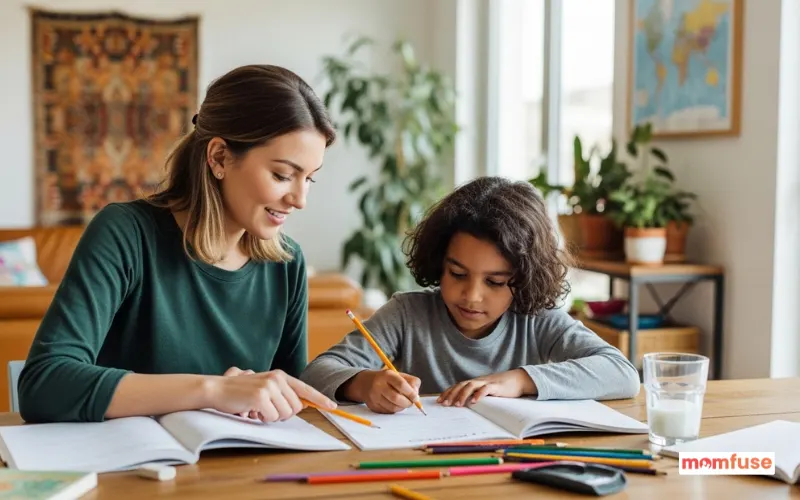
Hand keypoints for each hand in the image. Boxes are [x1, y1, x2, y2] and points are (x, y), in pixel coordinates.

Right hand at [209, 368, 335, 422]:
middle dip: (283, 414)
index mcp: (280, 376)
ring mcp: (269, 386)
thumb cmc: (241, 392)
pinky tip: (251, 410)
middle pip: (296, 408)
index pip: (305, 389)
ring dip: (271, 417)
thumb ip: (282, 394)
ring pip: (284, 414)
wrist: (217, 389)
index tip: (332, 406)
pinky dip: (261, 419)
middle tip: (266, 410)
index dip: (320, 399)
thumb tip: (299, 406)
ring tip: (257, 408)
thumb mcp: (265, 388)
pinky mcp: (260, 396)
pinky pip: (271, 418)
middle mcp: (277, 378)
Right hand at [345, 370, 420, 413]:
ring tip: (403, 403)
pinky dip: (395, 410)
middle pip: (396, 398)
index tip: (416, 398)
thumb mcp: (398, 375)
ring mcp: (374, 396)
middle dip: (407, 403)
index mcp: (387, 375)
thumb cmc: (386, 379)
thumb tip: (416, 395)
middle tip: (411, 403)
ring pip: (393, 407)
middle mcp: (378, 385)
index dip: (411, 393)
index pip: (401, 385)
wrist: (365, 383)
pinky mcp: (372, 406)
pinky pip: (388, 411)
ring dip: (402, 407)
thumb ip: (411, 382)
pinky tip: (395, 405)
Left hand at [438, 369, 535, 406]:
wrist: (517, 379)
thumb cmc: (500, 388)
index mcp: (474, 383)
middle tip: (444, 404)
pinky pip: (486, 389)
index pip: (457, 386)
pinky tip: (474, 401)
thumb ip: (475, 396)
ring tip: (457, 405)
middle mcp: (478, 381)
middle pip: (461, 385)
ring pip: (471, 386)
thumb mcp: (485, 392)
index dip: (447, 392)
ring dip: (463, 395)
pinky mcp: (496, 386)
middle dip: (451, 394)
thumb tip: (464, 407)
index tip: (439, 401)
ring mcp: (486, 382)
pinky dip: (479, 394)